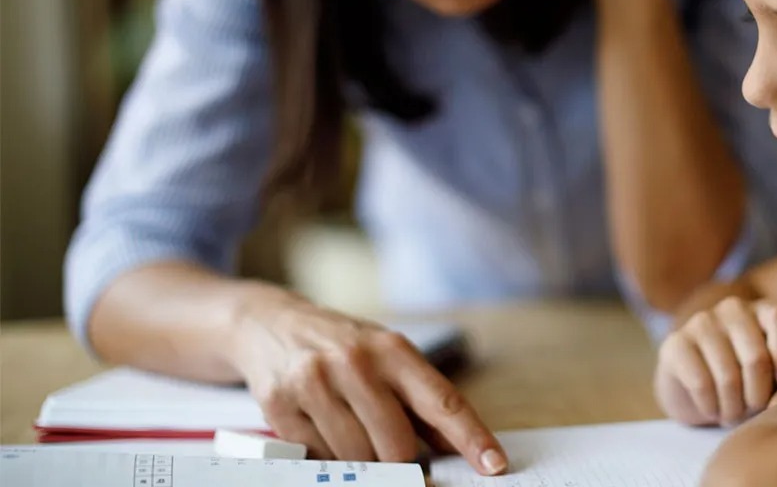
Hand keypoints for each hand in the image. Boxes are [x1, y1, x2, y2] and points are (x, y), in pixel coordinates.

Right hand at [228, 293, 506, 474]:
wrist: (269, 324)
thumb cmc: (342, 345)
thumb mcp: (387, 357)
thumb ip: (422, 401)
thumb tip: (457, 447)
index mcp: (393, 350)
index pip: (443, 402)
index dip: (472, 438)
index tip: (494, 465)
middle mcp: (355, 362)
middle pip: (397, 446)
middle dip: (401, 462)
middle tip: (394, 454)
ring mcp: (314, 383)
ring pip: (357, 458)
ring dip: (362, 461)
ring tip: (353, 432)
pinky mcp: (279, 405)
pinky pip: (318, 459)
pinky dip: (328, 458)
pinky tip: (324, 429)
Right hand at [654, 297, 776, 425]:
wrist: (699, 391)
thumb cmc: (750, 378)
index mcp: (762, 309)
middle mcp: (731, 309)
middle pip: (756, 357)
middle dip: (759, 395)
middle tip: (756, 408)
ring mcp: (700, 323)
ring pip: (728, 376)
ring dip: (734, 407)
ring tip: (735, 412)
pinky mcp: (675, 344)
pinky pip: (701, 383)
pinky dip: (711, 406)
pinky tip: (713, 408)